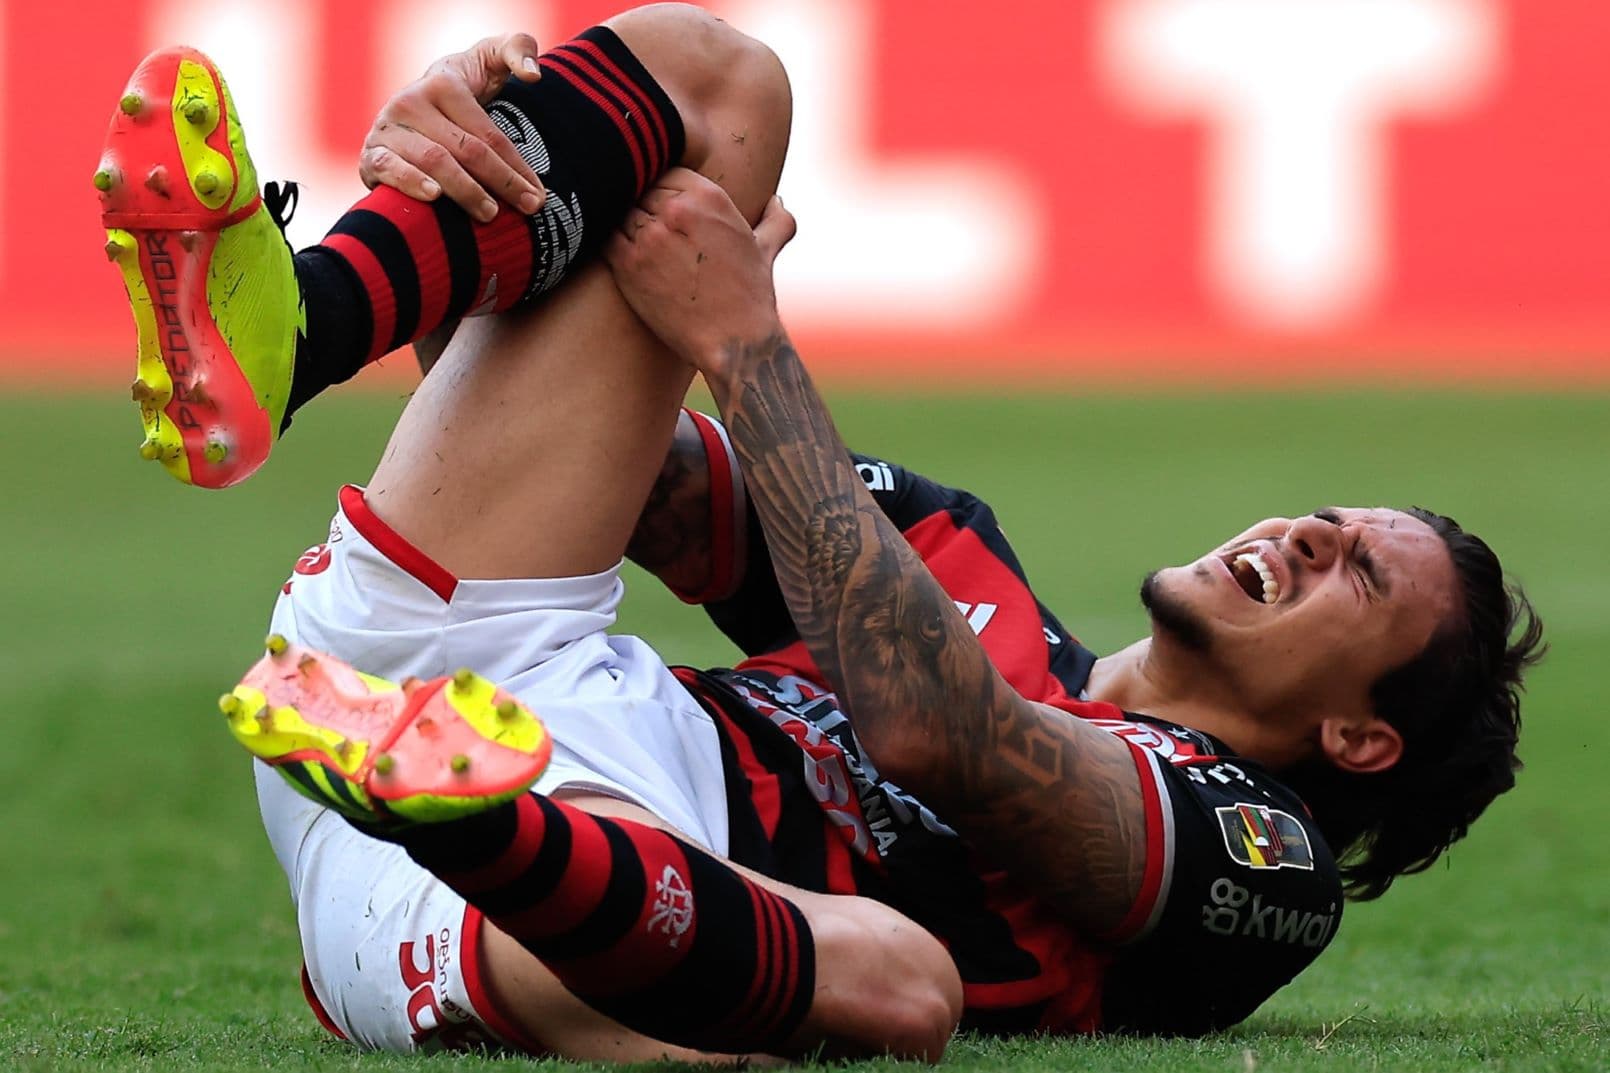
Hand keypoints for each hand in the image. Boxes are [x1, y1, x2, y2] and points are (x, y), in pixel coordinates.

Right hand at [359, 34, 546, 222]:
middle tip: (526, 209)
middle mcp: (410, 103)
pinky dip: (411, 183)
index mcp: (442, 84)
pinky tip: (435, 197)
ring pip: (434, 162)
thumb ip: (518, 48)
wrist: (412, 106)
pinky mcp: (370, 154)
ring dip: (465, 191)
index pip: (488, 134)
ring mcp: (387, 129)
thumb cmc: (461, 90)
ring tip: (490, 214)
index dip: (517, 167)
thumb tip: (533, 74)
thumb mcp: (488, 59)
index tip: (538, 196)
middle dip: (501, 183)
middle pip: (466, 150)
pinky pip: (389, 169)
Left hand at [605, 169, 796, 374]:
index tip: (659, 201)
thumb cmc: (751, 297)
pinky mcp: (627, 264)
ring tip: (631, 238)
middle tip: (643, 222)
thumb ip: (775, 220)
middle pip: (640, 187)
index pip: (665, 168)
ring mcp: (649, 237)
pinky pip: (605, 235)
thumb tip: (776, 201)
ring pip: (620, 210)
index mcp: (709, 197)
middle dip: (641, 202)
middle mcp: (676, 211)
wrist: (734, 342)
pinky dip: (607, 238)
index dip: (660, 185)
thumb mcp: (766, 250)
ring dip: (622, 221)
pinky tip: (617, 250)